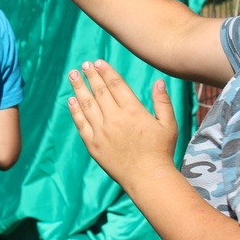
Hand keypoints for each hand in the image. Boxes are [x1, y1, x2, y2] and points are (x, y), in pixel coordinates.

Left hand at [67, 60, 177, 187]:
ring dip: (79, 88)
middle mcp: (115, 118)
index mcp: (133, 111)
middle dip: (91, 75)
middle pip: (99, 91)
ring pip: (87, 104)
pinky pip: (81, 124)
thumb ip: (163, 102)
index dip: (106, 71)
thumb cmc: (161, 151)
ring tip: (73, 75)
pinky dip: (75, 110)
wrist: (148, 178)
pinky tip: (71, 100)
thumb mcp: (169, 124)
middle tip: (84, 64)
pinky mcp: (93, 145)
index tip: (98, 62)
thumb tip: (158, 80)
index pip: (116, 84)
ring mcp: (102, 132)